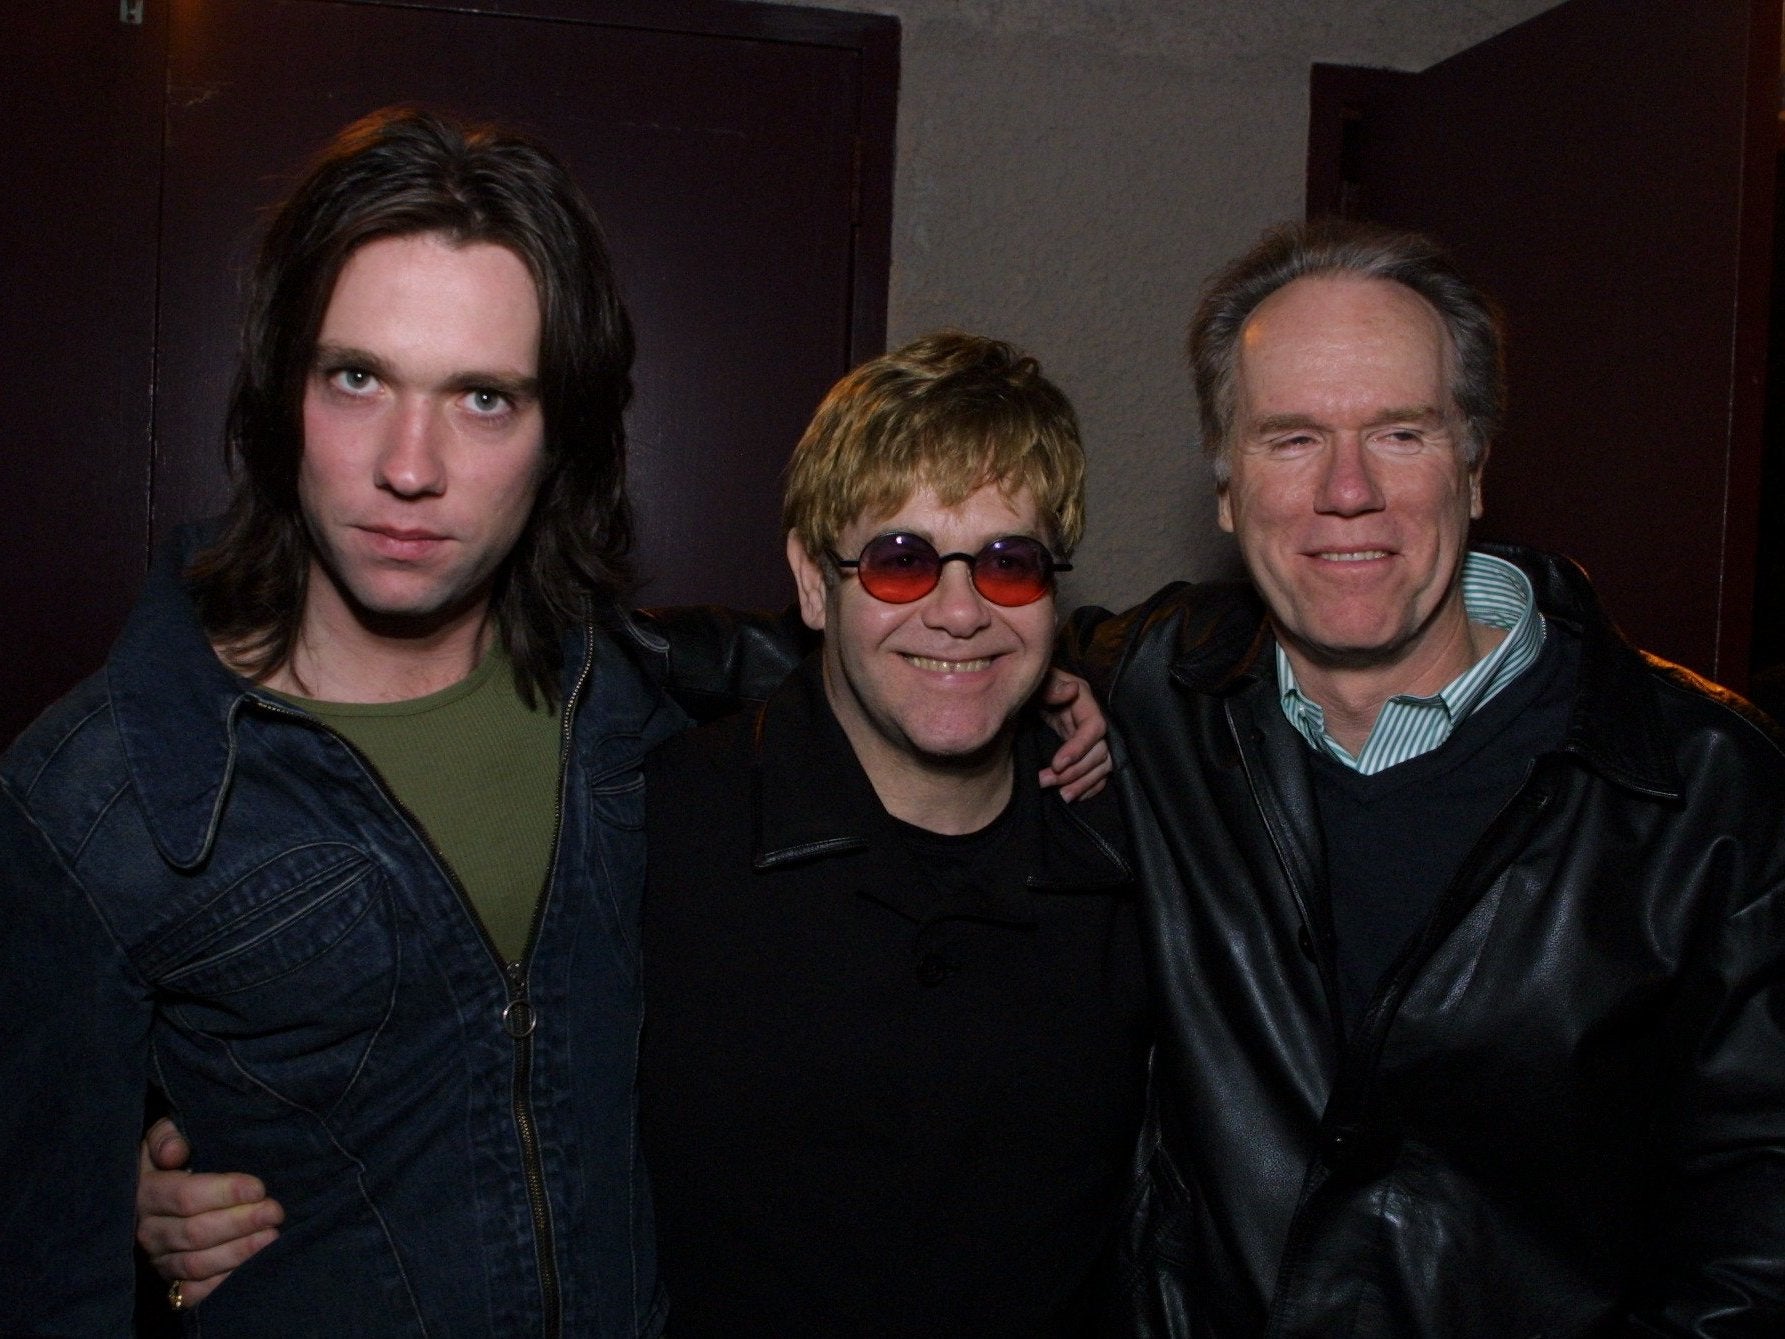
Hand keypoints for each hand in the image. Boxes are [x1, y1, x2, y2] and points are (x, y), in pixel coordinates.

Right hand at [137, 1117, 283, 1305]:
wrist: (157, 1194)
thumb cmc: (172, 1159)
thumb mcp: (163, 1137)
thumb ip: (166, 1137)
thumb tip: (176, 1152)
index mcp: (146, 1193)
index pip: (186, 1197)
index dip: (225, 1193)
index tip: (259, 1188)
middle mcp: (148, 1230)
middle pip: (195, 1232)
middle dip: (240, 1223)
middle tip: (275, 1212)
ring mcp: (157, 1259)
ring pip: (196, 1264)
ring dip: (238, 1253)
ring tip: (272, 1237)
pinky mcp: (169, 1280)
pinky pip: (192, 1292)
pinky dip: (221, 1284)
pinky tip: (251, 1270)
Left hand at [1038, 670, 1112, 800]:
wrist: (1019, 690)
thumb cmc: (1028, 684)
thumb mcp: (1036, 681)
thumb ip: (1051, 686)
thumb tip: (1072, 691)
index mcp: (1083, 700)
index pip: (1094, 727)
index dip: (1079, 747)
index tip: (1056, 764)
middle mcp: (1091, 719)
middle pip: (1100, 752)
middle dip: (1075, 771)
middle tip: (1046, 782)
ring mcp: (1089, 737)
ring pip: (1102, 765)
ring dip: (1082, 783)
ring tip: (1061, 795)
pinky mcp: (1084, 750)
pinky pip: (1098, 772)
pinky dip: (1089, 786)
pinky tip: (1073, 795)